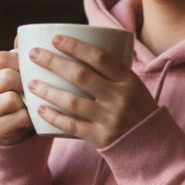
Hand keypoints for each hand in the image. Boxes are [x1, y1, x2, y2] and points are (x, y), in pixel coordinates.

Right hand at [0, 47, 33, 145]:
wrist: (17, 142)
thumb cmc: (22, 106)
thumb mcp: (20, 83)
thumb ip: (20, 62)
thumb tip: (21, 37)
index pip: (1, 58)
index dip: (22, 61)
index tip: (36, 69)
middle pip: (6, 76)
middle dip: (26, 82)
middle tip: (39, 88)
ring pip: (11, 98)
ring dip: (28, 102)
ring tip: (36, 105)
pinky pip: (17, 118)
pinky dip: (30, 118)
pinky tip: (34, 119)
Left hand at [27, 34, 156, 148]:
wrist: (153, 145)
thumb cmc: (138, 110)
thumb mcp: (134, 86)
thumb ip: (113, 72)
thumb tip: (82, 49)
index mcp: (128, 81)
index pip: (99, 57)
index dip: (75, 46)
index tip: (56, 39)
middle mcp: (120, 98)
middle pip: (81, 76)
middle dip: (53, 62)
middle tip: (33, 55)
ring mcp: (110, 119)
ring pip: (72, 102)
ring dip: (48, 90)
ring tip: (30, 83)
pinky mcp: (101, 138)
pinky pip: (72, 126)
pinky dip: (54, 117)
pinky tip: (39, 109)